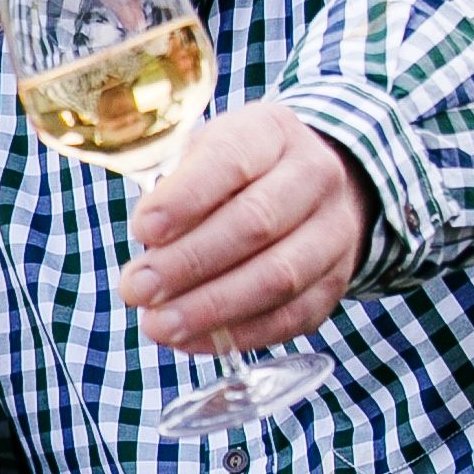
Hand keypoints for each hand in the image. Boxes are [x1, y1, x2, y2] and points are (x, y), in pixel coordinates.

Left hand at [120, 104, 373, 352]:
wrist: (311, 184)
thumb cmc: (234, 172)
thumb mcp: (201, 153)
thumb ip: (171, 187)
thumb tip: (147, 244)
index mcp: (271, 133)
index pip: (231, 161)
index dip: (186, 199)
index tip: (143, 230)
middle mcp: (315, 176)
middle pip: (255, 223)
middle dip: (188, 263)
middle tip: (137, 288)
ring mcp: (334, 231)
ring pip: (279, 276)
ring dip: (211, 308)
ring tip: (158, 325)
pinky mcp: (336, 282)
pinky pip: (292, 316)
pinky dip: (239, 335)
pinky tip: (191, 341)